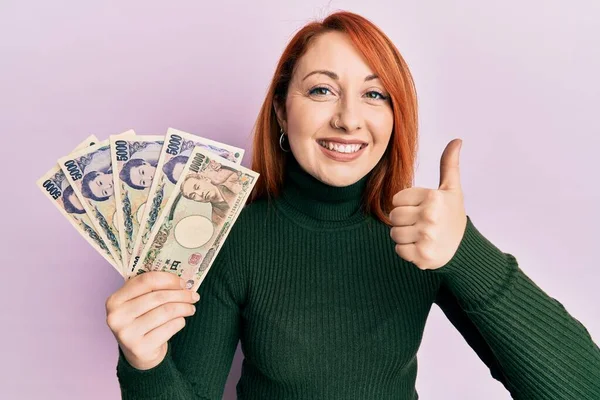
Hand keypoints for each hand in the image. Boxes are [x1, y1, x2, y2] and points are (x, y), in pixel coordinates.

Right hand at [105, 271, 199, 369]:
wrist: (138, 353)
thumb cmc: (141, 320)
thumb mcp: (138, 303)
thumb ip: (152, 289)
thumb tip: (181, 281)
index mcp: (114, 300)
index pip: (145, 280)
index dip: (168, 279)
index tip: (182, 283)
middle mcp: (117, 317)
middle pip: (158, 297)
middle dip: (181, 294)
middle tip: (194, 296)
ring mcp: (127, 334)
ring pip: (166, 312)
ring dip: (184, 308)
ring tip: (191, 308)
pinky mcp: (140, 348)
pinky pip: (169, 328)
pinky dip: (180, 322)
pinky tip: (181, 321)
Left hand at [390, 138, 466, 269]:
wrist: (464, 249)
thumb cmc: (453, 215)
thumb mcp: (452, 189)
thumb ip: (449, 164)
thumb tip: (456, 140)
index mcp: (433, 197)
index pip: (397, 199)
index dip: (407, 204)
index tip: (422, 209)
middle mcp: (429, 216)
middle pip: (394, 216)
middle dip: (403, 221)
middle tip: (420, 224)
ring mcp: (426, 236)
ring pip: (394, 234)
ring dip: (404, 236)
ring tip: (420, 235)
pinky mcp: (422, 255)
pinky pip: (399, 250)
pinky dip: (407, 251)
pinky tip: (421, 247)